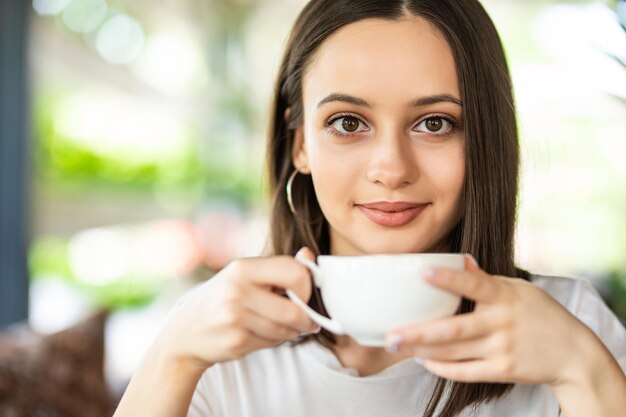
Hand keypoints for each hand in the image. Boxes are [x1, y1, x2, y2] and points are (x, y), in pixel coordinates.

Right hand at [152, 247, 320, 372]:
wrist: (185, 333)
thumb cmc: (223, 299)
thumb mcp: (245, 276)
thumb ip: (279, 268)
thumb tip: (309, 255)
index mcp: (243, 267)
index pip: (295, 272)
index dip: (307, 287)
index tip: (302, 295)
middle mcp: (237, 289)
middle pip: (294, 310)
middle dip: (306, 319)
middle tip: (307, 322)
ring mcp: (234, 317)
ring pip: (285, 330)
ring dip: (292, 332)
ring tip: (283, 327)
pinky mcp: (235, 340)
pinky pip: (272, 343)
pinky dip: (275, 341)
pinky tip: (263, 335)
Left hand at [385, 256, 601, 386]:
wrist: (572, 353)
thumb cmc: (541, 314)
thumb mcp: (518, 289)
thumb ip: (487, 279)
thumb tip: (462, 259)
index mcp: (504, 296)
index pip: (473, 283)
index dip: (448, 278)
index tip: (422, 271)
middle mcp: (501, 323)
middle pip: (453, 329)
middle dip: (419, 333)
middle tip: (390, 335)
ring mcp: (501, 348)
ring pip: (454, 353)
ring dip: (422, 351)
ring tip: (398, 346)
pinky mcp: (502, 370)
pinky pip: (466, 372)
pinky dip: (442, 368)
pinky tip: (424, 362)